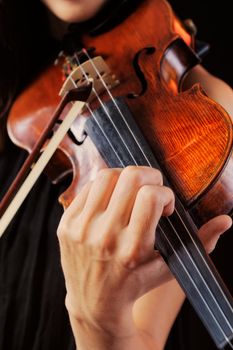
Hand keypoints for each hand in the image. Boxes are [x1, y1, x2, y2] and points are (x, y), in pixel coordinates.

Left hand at [57, 166, 231, 338]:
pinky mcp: (65, 223)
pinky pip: (88, 187)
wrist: (94, 301)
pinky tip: (112, 201)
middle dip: (148, 176)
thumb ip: (201, 242)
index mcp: (132, 248)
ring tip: (131, 193)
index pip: (151, 196)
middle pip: (129, 177)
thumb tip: (226, 220)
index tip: (164, 206)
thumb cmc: (136, 283)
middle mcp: (104, 236)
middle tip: (150, 190)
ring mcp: (81, 228)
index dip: (164, 194)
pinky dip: (105, 188)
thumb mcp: (170, 267)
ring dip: (125, 178)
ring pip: (107, 175)